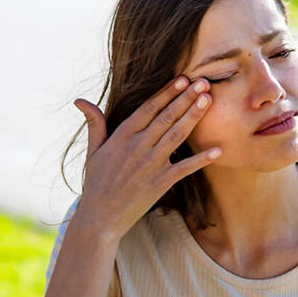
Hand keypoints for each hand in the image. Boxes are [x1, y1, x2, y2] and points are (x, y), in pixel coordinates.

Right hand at [72, 76, 220, 242]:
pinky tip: (217, 150)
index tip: (182, 79)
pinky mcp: (160, 183)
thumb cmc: (97, 182)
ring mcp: (150, 164)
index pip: (148, 108)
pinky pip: (184, 168)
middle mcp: (137, 147)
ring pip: (176, 135)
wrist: (99, 217)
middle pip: (166, 117)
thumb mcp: (93, 150)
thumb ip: (94, 123)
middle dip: (186, 98)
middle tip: (204, 82)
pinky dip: (201, 159)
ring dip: (194, 116)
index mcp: (122, 136)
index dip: (167, 92)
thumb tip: (80, 100)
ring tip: (208, 100)